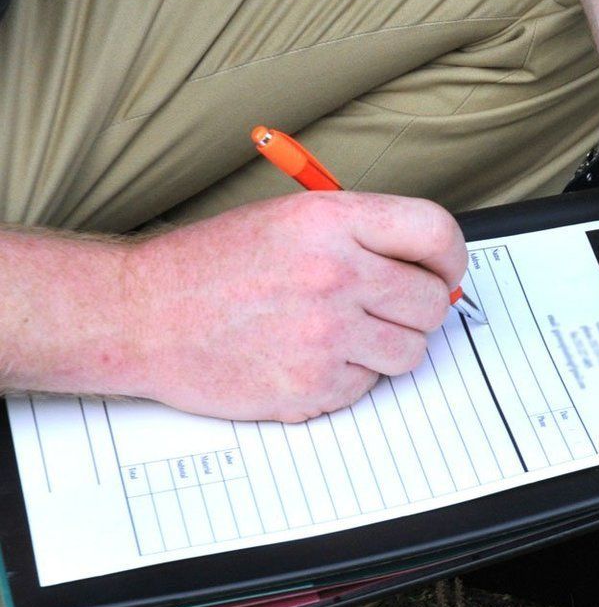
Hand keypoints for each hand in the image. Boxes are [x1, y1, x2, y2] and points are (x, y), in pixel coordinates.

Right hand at [122, 192, 467, 421]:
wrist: (140, 316)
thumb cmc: (209, 267)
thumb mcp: (288, 220)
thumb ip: (361, 237)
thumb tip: (429, 267)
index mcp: (331, 221)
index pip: (436, 231)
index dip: (451, 258)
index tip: (445, 273)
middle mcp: (335, 273)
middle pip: (431, 302)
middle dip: (416, 310)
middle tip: (383, 310)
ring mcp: (326, 333)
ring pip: (410, 352)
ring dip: (385, 349)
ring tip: (336, 333)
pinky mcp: (313, 383)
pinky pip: (368, 386)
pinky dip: (345, 378)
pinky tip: (303, 356)